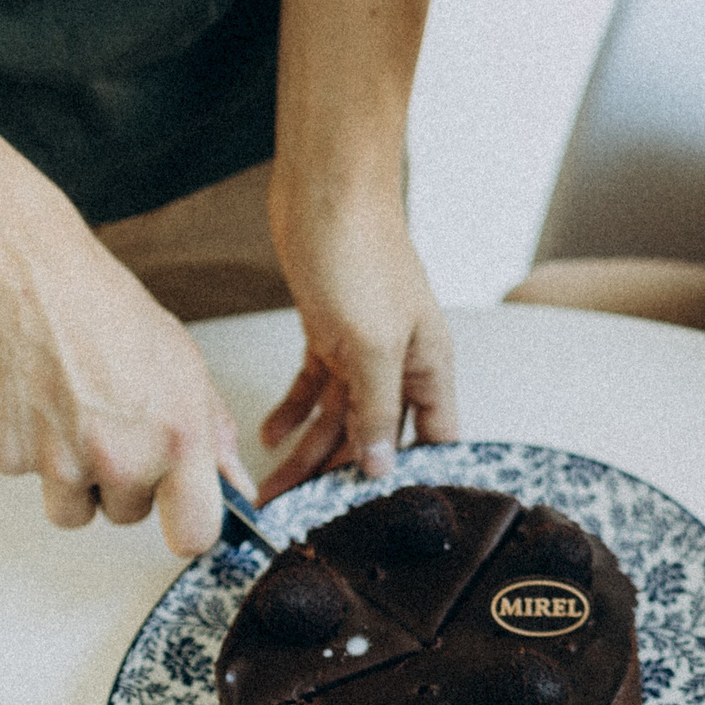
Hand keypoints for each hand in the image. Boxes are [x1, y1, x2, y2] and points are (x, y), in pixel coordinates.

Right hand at [0, 232, 248, 556]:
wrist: (21, 277)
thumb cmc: (102, 308)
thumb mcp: (182, 363)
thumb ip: (212, 430)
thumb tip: (235, 482)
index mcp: (178, 438)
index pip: (195, 532)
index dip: (185, 527)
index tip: (177, 515)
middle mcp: (121, 458)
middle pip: (126, 515)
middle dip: (120, 482)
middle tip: (109, 423)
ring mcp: (60, 463)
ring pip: (72, 509)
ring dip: (72, 477)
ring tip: (70, 413)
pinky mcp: (6, 457)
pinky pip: (23, 478)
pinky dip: (23, 448)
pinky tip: (31, 399)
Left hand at [260, 185, 459, 498]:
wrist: (326, 190)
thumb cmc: (362, 252)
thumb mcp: (372, 344)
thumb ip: (379, 409)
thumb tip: (381, 465)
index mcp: (428, 366)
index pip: (434, 439)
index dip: (410, 476)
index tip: (374, 514)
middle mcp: (399, 363)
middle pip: (375, 436)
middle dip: (339, 475)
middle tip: (301, 513)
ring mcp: (362, 348)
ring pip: (337, 417)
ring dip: (305, 451)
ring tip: (272, 487)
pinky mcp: (328, 332)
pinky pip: (313, 387)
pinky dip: (293, 411)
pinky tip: (270, 435)